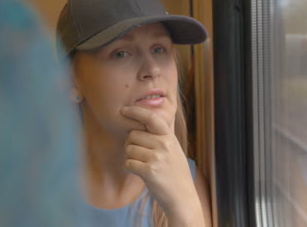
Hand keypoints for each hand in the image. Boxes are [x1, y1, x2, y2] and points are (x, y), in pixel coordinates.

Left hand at [121, 106, 203, 225]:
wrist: (182, 197)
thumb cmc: (175, 173)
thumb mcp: (173, 149)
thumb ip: (160, 136)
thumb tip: (139, 123)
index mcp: (169, 137)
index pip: (151, 117)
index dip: (136, 111)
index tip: (123, 109)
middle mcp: (164, 144)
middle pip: (133, 135)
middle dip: (131, 144)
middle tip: (140, 155)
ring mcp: (157, 157)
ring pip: (129, 149)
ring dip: (130, 157)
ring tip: (142, 165)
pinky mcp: (149, 171)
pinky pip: (128, 163)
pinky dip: (130, 168)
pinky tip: (140, 173)